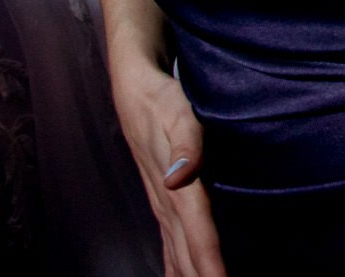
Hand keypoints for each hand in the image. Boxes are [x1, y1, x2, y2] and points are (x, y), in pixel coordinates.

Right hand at [106, 51, 222, 276]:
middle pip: (186, 254)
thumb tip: (179, 179)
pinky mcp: (162, 200)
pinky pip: (170, 244)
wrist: (135, 86)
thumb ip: (185, 145)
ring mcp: (162, 205)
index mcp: (175, 188)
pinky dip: (176, 266)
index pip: (198, 234)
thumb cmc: (161, 98)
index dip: (209, 264)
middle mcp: (166, 203)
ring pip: (176, 254)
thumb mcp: (177, 112)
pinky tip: (181, 276)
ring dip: (188, 276)